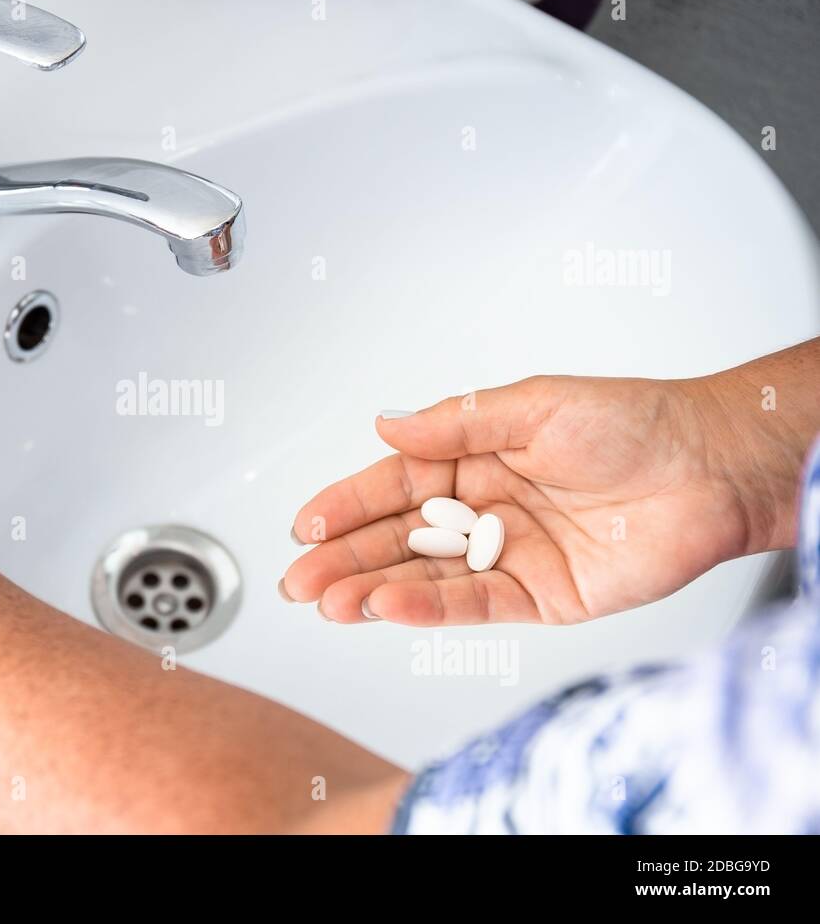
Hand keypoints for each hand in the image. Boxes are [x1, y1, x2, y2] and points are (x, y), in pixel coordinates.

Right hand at [283, 369, 803, 625]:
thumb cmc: (636, 422)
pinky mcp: (541, 597)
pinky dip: (429, 609)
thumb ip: (455, 423)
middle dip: (344, 559)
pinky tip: (388, 606)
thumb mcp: (532, 405)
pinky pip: (474, 606)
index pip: (394, 485)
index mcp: (476, 458)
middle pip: (399, 540)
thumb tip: (387, 425)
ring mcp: (509, 556)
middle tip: (298, 578)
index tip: (305, 522)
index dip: (347, 503)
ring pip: (426, 579)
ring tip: (326, 601)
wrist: (714, 469)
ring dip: (373, 590)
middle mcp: (486, 509)